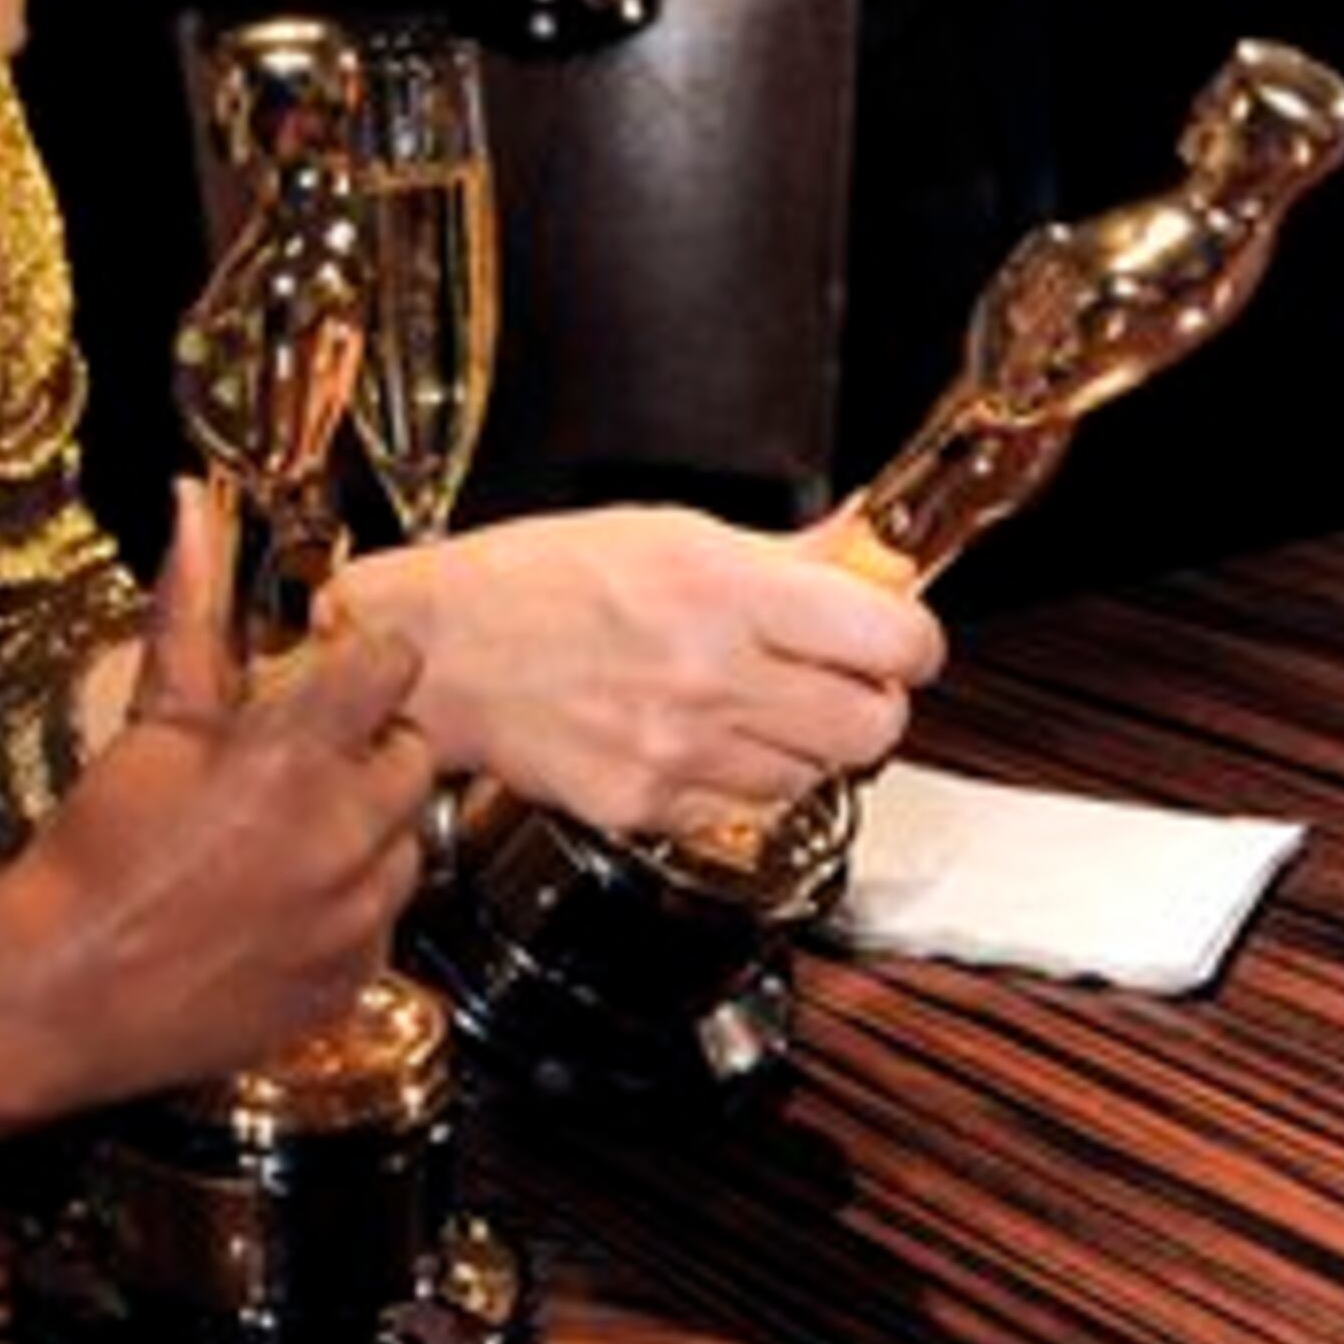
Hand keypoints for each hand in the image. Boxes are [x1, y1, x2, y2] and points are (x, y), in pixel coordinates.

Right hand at [4, 480, 435, 1089]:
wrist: (64, 988)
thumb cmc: (98, 852)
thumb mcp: (150, 723)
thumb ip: (191, 613)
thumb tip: (192, 506)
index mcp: (293, 756)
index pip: (392, 668)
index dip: (360, 668)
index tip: (330, 680)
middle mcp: (342, 835)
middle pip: (411, 760)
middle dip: (364, 755)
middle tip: (294, 771)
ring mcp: (354, 917)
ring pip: (405, 848)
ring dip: (361, 836)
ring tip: (281, 845)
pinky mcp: (352, 979)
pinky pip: (382, 926)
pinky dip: (345, 911)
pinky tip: (277, 908)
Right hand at [339, 505, 943, 838]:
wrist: (434, 653)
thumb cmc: (529, 583)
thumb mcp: (665, 532)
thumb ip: (783, 556)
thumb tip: (868, 557)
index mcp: (724, 589)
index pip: (897, 638)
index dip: (909, 642)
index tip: (894, 640)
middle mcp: (710, 674)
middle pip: (873, 724)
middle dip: (867, 703)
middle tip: (833, 682)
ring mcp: (678, 749)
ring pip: (813, 777)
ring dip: (798, 748)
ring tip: (744, 709)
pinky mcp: (645, 804)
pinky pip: (740, 811)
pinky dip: (733, 785)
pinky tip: (691, 742)